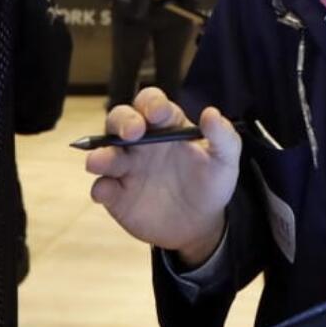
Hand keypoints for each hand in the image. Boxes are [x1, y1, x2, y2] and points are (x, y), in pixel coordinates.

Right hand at [85, 87, 241, 265]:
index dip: (152, 103)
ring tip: (101, 162)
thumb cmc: (212, 182)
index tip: (158, 113)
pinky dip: (101, 188)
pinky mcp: (117, 195)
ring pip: (105, 152)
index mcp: (166, 125)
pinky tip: (107, 192)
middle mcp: (141, 142)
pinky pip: (102, 187)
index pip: (152, 103)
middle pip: (120, 120)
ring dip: (101, 154)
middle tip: (132, 132)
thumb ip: (222, 135)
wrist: (201, 223)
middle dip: (122, 121)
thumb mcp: (225, 159)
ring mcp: (126, 168)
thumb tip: (211, 113)